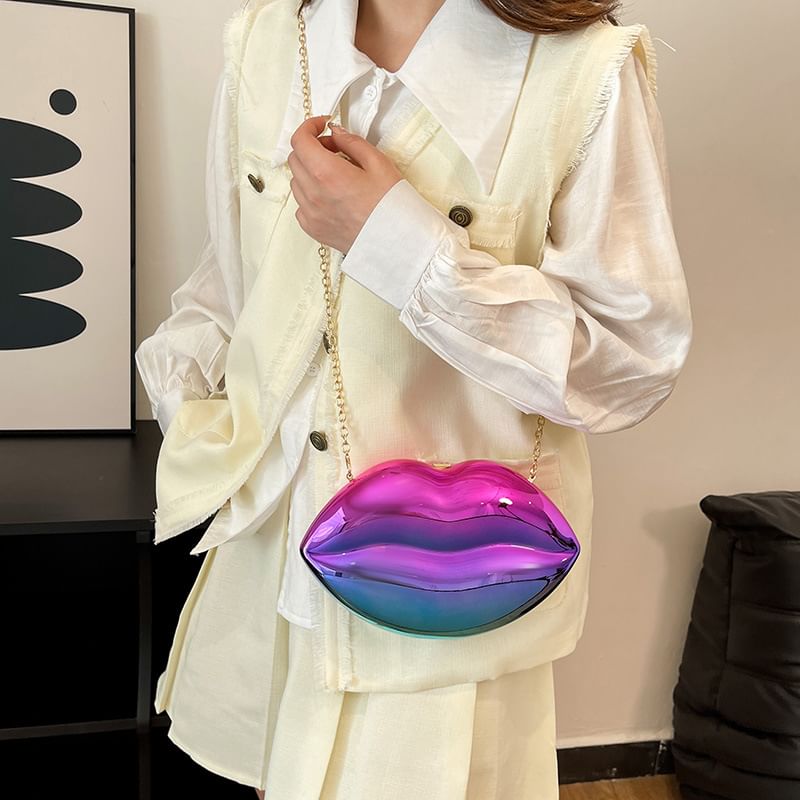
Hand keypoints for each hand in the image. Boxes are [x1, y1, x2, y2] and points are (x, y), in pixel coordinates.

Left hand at [287, 115, 403, 253]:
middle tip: (336, 150)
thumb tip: (336, 133)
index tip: (322, 125)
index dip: (309, 127)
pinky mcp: (312, 228)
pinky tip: (332, 196)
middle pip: (296, 159)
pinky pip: (301, 204)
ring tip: (337, 175)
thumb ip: (352, 142)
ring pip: (297, 181)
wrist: (398, 242)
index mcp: (327, 173)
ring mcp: (310, 214)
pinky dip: (311, 194)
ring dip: (310, 171)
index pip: (300, 140)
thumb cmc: (392, 205)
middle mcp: (313, 194)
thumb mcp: (379, 163)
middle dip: (312, 148)